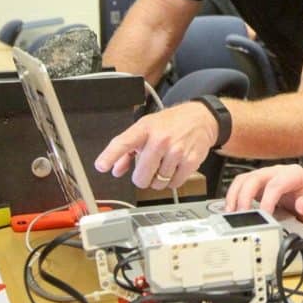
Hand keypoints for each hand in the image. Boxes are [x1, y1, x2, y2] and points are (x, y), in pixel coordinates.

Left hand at [94, 102, 217, 189]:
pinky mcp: (190, 161)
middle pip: (141, 176)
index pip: (124, 142)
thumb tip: (116, 170)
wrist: (201, 118)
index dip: (110, 155)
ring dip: (159, 179)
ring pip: (158, 183)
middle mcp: (160, 139)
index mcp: (145, 129)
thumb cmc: (171, 123)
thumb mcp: (146, 128)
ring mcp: (176, 151)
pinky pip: (174, 183)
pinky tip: (175, 168)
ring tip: (164, 165)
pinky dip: (172, 180)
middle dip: (142, 178)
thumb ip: (128, 150)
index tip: (101, 166)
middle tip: (147, 170)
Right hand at [225, 164, 302, 230]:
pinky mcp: (259, 185)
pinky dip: (234, 197)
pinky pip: (241, 186)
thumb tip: (302, 204)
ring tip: (231, 212)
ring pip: (244, 179)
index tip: (264, 215)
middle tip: (242, 215)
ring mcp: (267, 177)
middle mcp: (278, 172)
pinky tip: (231, 210)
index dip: (267, 200)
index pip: (276, 184)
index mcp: (294, 174)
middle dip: (245, 196)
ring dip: (235, 195)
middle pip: (255, 177)